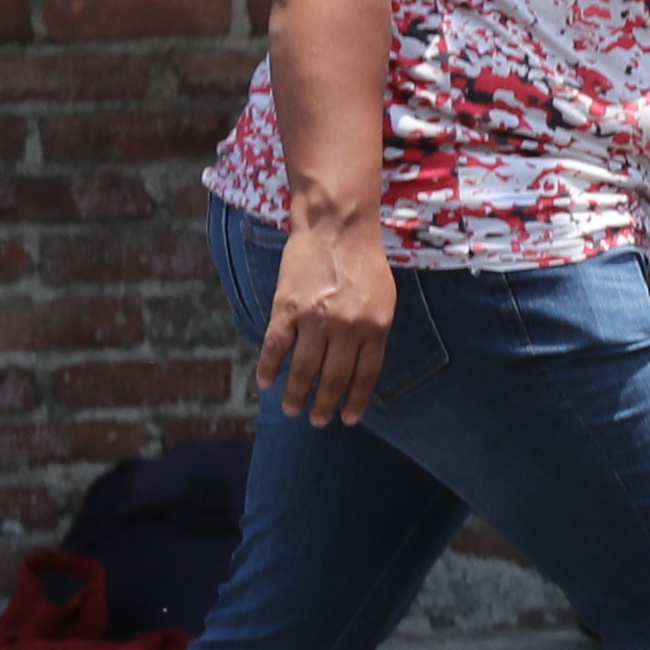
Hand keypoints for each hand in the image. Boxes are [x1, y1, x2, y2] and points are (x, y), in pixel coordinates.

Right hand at [257, 212, 397, 429]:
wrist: (336, 227)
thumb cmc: (364, 262)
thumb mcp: (384, 298)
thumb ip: (373, 331)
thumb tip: (360, 366)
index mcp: (376, 327)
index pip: (366, 375)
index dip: (355, 400)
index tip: (348, 419)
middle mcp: (348, 328)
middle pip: (334, 378)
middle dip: (324, 405)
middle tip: (317, 422)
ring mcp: (316, 319)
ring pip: (304, 369)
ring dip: (296, 393)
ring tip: (290, 409)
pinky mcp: (288, 308)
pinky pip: (276, 346)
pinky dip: (269, 367)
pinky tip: (265, 383)